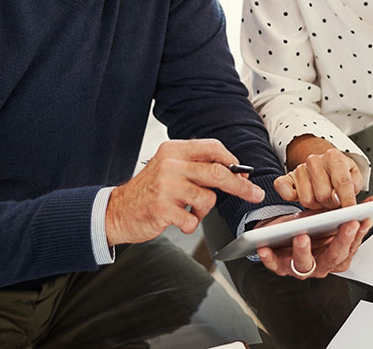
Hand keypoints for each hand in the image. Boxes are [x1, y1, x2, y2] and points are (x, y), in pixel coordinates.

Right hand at [105, 139, 264, 245]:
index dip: (232, 161)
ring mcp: (166, 187)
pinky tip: (177, 220)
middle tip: (254, 194)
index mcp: (174, 151)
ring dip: (203, 210)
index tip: (243, 173)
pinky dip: (190, 224)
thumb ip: (196, 166)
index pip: (212, 148)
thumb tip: (233, 171)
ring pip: (208, 199)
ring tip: (187, 210)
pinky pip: (193, 220)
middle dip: (241, 186)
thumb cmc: (149, 191)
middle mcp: (170, 165)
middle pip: (219, 173)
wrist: (117, 211)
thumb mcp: (169, 168)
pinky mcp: (163, 209)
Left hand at [255, 191, 372, 278]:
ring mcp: (301, 267)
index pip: (351, 247)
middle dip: (340, 241)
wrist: (285, 231)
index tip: (361, 220)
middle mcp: (321, 264)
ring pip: (305, 265)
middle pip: (334, 258)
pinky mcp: (280, 265)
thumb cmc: (313, 226)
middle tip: (345, 225)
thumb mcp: (336, 215)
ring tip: (302, 235)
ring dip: (303, 251)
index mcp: (337, 255)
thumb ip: (362, 208)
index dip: (357, 235)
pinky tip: (266, 247)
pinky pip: (276, 265)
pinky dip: (270, 258)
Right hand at [275, 148, 361, 208]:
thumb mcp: (354, 176)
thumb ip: (354, 186)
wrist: (323, 164)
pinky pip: (285, 192)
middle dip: (331, 203)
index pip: (342, 182)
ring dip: (316, 205)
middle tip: (334, 201)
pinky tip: (303, 196)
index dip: (347, 200)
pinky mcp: (286, 178)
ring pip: (307, 200)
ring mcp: (299, 169)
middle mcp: (315, 160)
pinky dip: (291, 198)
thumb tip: (346, 201)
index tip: (349, 210)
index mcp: (334, 157)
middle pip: (323, 195)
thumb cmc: (339, 172)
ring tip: (321, 198)